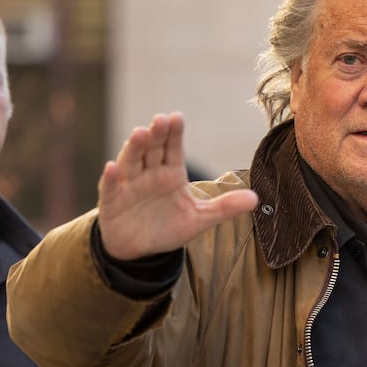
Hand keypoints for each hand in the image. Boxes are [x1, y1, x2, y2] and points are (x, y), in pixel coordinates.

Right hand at [96, 112, 258, 260]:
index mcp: (171, 174)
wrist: (139, 249)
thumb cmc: (167, 228)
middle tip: (161, 120)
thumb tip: (256, 199)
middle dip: (156, 135)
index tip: (178, 117)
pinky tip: (111, 167)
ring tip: (139, 134)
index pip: (173, 149)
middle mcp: (149, 174)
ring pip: (131, 162)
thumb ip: (225, 208)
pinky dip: (109, 178)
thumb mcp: (199, 219)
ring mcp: (129, 186)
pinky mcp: (112, 201)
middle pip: (152, 150)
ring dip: (134, 148)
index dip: (175, 133)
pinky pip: (110, 187)